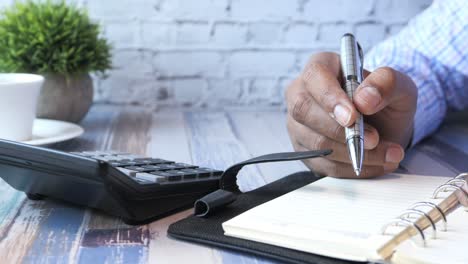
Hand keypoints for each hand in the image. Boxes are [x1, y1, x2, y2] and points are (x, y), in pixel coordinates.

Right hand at [285, 52, 416, 177]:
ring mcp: (298, 123)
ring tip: (386, 153)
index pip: (315, 76)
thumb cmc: (384, 100)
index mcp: (321, 67)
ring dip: (352, 153)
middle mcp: (301, 93)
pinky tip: (374, 164)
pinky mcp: (304, 150)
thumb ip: (386, 83)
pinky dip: (351, 168)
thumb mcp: (398, 85)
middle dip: (341, 131)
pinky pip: (321, 164)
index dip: (330, 97)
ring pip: (315, 142)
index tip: (352, 116)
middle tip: (374, 139)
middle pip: (304, 111)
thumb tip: (364, 99)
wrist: (383, 126)